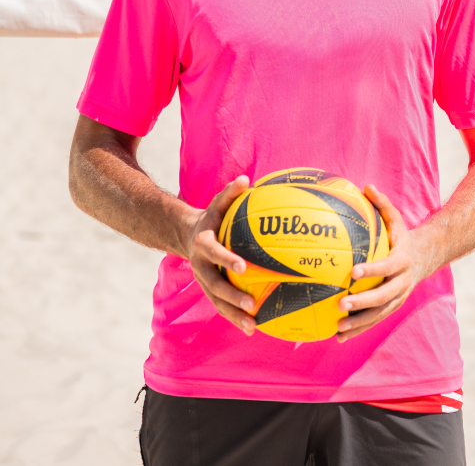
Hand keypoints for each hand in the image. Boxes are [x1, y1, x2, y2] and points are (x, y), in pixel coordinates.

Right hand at [186, 175, 256, 336]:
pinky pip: (222, 307)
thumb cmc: (212, 218)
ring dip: (234, 315)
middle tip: (252, 304)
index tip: (244, 267)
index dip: (227, 259)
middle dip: (232, 297)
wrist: (188, 236)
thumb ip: (230, 193)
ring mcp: (203, 281)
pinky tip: (253, 328)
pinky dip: (235, 318)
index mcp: (203, 244)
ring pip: (217, 301)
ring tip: (253, 326)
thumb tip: (246, 179)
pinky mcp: (209, 291)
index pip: (214, 252)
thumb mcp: (218, 204)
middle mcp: (200, 266)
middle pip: (214, 285)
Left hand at [336, 185, 423, 342]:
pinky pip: (374, 321)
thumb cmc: (401, 235)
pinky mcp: (392, 307)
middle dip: (363, 303)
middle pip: (383, 296)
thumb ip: (381, 203)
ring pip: (379, 314)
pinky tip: (338, 336)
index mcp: (401, 260)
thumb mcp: (395, 218)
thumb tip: (366, 185)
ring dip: (359, 323)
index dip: (372, 269)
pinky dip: (358, 330)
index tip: (354, 272)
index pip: (386, 266)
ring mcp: (398, 298)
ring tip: (338, 329)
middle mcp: (402, 282)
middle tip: (341, 304)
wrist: (426, 257)